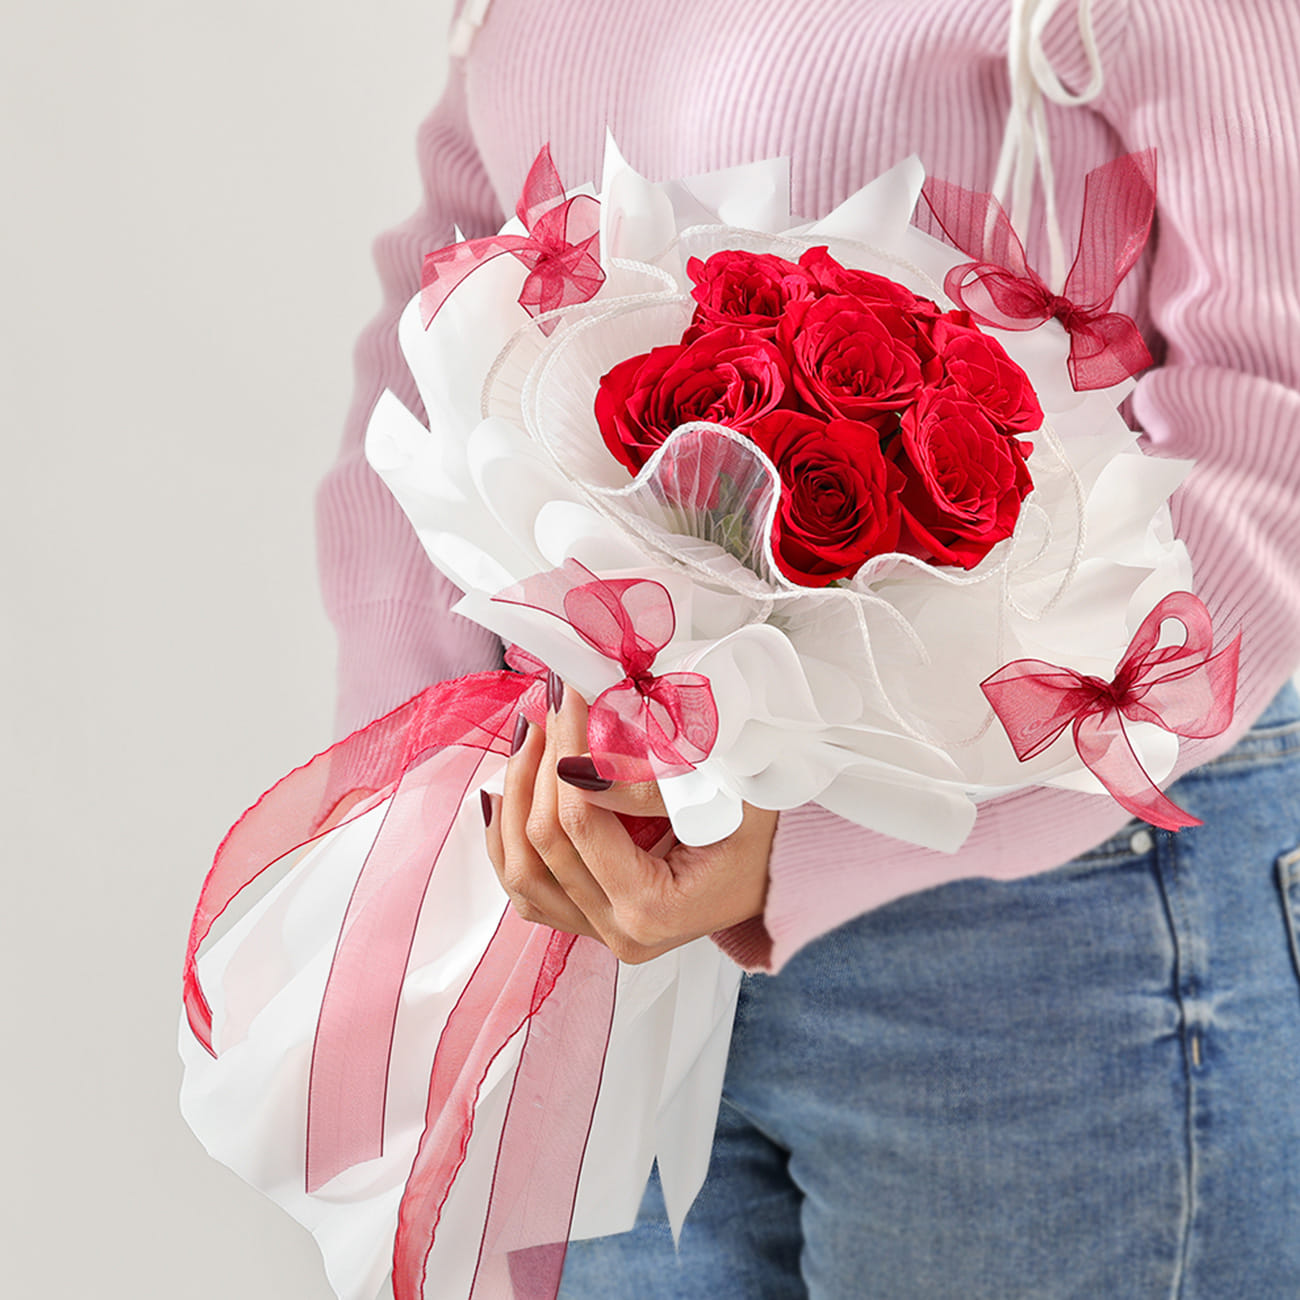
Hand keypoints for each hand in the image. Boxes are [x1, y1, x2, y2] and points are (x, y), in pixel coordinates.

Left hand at [482, 678, 775, 963]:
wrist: (790, 864)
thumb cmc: (769, 827)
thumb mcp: (722, 791)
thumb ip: (646, 783)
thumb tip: (575, 766)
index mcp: (655, 909)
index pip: (579, 823)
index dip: (566, 750)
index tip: (572, 694)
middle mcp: (623, 933)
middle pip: (542, 845)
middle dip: (538, 762)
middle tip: (549, 703)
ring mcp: (605, 931)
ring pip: (522, 872)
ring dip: (515, 798)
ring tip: (527, 737)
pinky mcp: (595, 919)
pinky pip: (531, 886)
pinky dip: (510, 838)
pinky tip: (506, 791)